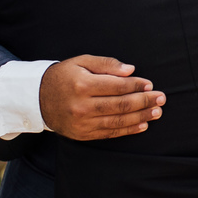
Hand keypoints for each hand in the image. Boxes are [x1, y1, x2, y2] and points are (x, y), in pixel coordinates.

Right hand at [39, 55, 164, 140]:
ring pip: (118, 121)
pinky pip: (109, 133)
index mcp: (82, 85)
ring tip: (157, 112)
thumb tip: (130, 70)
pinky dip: (128, 130)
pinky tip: (142, 125)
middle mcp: (82, 106)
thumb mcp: (81, 62)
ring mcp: (82, 123)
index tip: (150, 84)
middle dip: (144, 102)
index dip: (136, 85)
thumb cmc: (63, 76)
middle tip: (161, 98)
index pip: (117, 86)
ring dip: (141, 117)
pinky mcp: (82, 134)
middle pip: (120, 105)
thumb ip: (106, 64)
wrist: (36, 98)